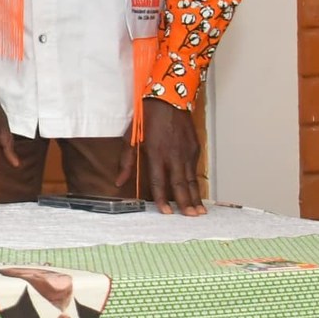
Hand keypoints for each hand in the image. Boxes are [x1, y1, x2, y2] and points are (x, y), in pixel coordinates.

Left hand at [119, 99, 204, 214]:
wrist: (169, 100)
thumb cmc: (147, 118)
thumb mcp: (131, 137)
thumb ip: (126, 161)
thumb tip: (118, 181)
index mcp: (156, 154)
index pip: (158, 182)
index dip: (162, 199)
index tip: (166, 212)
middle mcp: (173, 156)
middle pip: (179, 185)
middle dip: (184, 203)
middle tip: (189, 217)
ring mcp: (186, 153)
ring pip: (191, 180)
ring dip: (195, 197)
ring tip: (199, 212)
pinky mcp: (195, 149)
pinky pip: (195, 170)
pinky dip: (197, 183)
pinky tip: (198, 194)